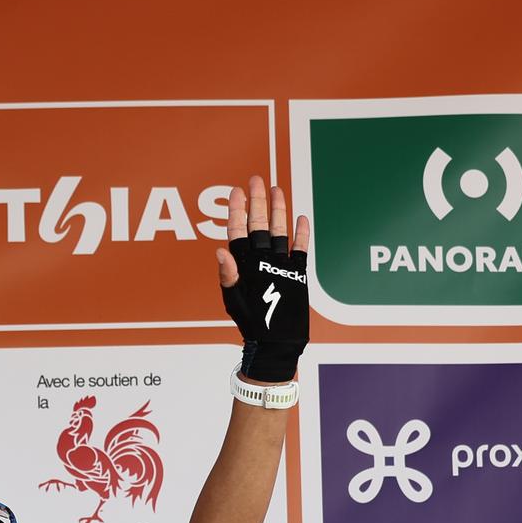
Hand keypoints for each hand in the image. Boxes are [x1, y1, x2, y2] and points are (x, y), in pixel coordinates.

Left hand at [217, 176, 309, 383]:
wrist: (275, 343)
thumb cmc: (251, 324)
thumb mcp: (234, 300)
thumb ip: (228, 275)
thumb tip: (219, 251)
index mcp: (242, 264)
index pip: (237, 230)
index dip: (236, 210)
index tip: (236, 191)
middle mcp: (260, 261)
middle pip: (258, 225)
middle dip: (256, 202)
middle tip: (256, 179)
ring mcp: (278, 266)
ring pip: (278, 232)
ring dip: (278, 211)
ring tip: (277, 190)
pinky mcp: (295, 274)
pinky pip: (299, 250)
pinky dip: (300, 235)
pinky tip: (301, 218)